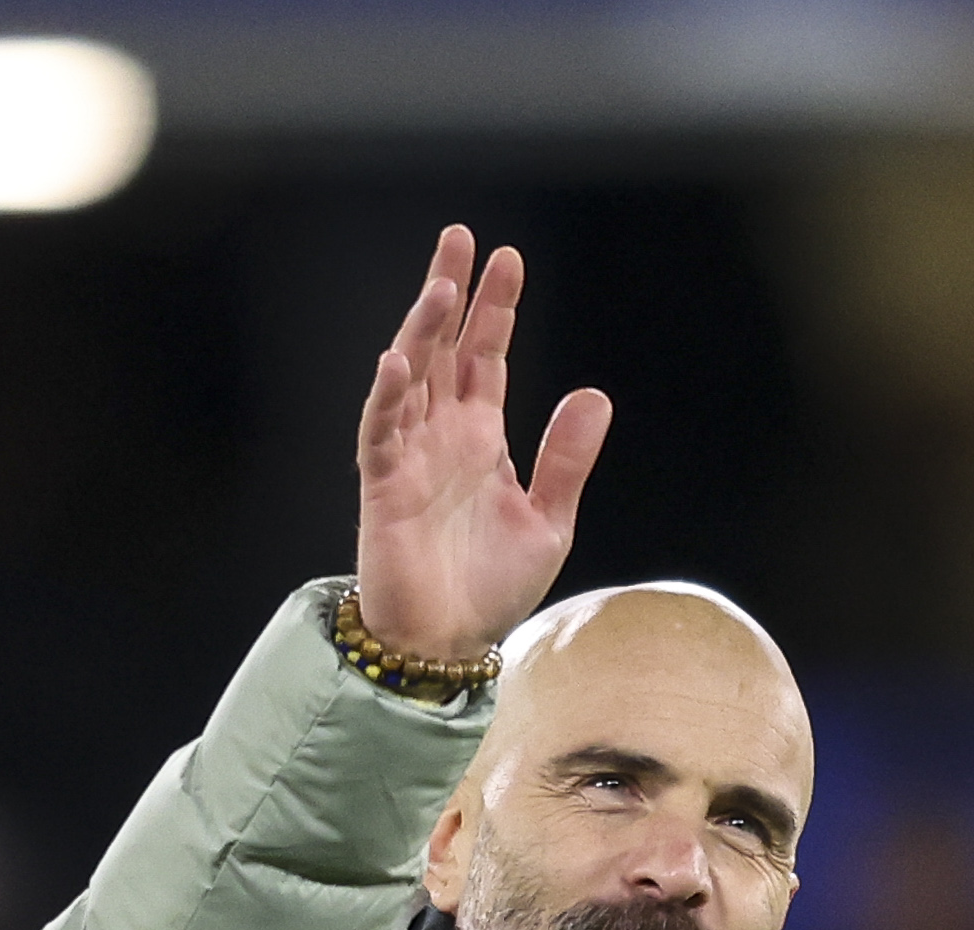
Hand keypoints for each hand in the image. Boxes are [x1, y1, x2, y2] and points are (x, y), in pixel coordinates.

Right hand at [353, 227, 611, 660]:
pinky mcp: (383, 488)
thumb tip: (593, 392)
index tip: (508, 257)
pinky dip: (386, 397)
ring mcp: (409, 458)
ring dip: (421, 331)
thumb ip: (567, 460)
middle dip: (450, 293)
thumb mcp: (547, 521)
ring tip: (439, 286)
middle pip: (442, 349)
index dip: (495, 309)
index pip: (485, 358)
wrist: (449, 647)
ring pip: (410, 378)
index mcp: (480, 440)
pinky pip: (380, 432)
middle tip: (460, 237)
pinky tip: (397, 360)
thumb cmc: (490, 590)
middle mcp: (441, 437)